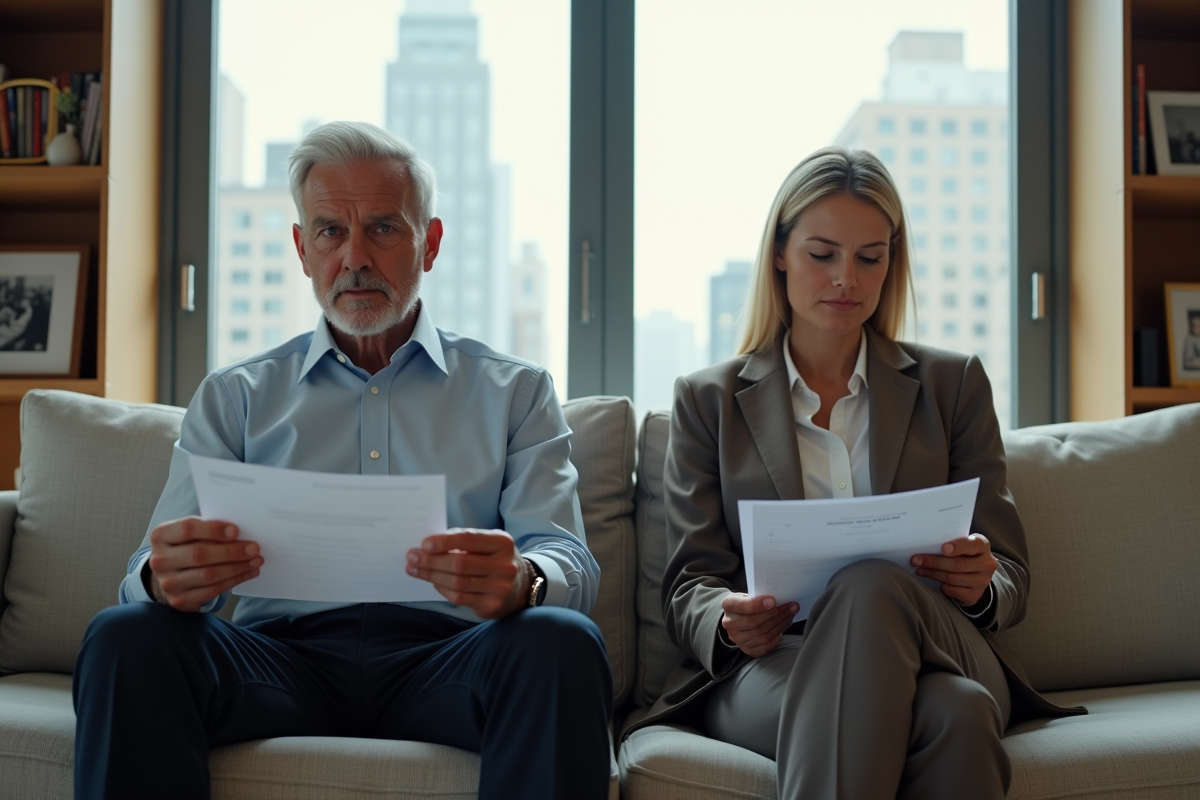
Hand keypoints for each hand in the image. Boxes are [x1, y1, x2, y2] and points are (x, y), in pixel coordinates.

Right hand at [147, 517, 261, 611]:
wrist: (170, 574)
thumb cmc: (187, 546)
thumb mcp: (190, 534)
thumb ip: (208, 529)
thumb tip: (240, 533)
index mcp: (161, 536)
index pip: (188, 529)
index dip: (213, 529)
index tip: (236, 531)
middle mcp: (160, 560)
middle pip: (199, 554)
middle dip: (231, 551)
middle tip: (254, 548)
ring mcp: (168, 583)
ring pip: (208, 575)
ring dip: (237, 568)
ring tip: (256, 560)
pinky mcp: (180, 600)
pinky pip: (212, 591)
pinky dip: (234, 580)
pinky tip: (248, 573)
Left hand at [406, 529, 531, 619]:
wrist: (521, 586)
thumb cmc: (495, 559)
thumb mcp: (488, 543)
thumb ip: (464, 540)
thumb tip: (430, 544)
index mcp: (503, 543)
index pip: (470, 539)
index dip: (445, 541)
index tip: (425, 543)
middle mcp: (504, 565)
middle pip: (460, 563)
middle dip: (432, 560)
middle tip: (412, 557)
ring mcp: (499, 588)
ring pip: (457, 583)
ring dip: (431, 576)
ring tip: (415, 569)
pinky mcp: (491, 605)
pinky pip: (459, 598)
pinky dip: (442, 589)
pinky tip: (433, 582)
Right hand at [720, 593, 799, 657]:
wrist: (739, 619)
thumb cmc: (747, 604)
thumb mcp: (748, 595)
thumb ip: (759, 596)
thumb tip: (780, 599)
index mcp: (728, 606)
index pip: (742, 606)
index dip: (758, 605)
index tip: (773, 601)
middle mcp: (730, 624)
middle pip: (754, 622)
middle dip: (776, 614)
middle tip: (791, 606)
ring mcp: (738, 639)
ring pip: (763, 634)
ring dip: (780, 624)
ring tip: (791, 614)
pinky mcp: (748, 649)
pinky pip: (766, 645)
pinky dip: (777, 636)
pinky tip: (783, 627)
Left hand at [911, 533, 997, 606]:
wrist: (977, 574)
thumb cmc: (964, 554)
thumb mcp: (963, 544)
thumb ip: (952, 542)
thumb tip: (926, 544)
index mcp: (983, 546)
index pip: (972, 545)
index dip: (958, 547)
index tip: (943, 548)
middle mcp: (986, 564)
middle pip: (958, 564)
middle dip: (934, 562)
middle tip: (916, 560)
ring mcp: (982, 581)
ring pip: (952, 578)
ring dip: (932, 574)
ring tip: (919, 570)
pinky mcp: (974, 594)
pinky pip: (952, 590)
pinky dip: (940, 584)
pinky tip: (931, 579)